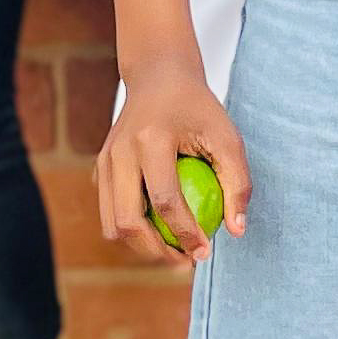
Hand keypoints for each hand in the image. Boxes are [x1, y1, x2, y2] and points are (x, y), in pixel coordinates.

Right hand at [96, 55, 250, 268]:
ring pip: (111, 225)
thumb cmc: (199, 109)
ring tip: (174, 251)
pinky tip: (160, 231)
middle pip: (128, 222)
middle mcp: (119, 152)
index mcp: (150, 139)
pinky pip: (110, 212)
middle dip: (157, 252)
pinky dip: (132, 230)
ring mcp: (104, 161)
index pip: (164, 201)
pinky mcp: (99, 169)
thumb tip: (236, 231)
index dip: (184, 234)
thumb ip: (237, 183)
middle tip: (186, 261)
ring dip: (141, 247)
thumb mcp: (228, 137)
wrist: (159, 77)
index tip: (204, 253)